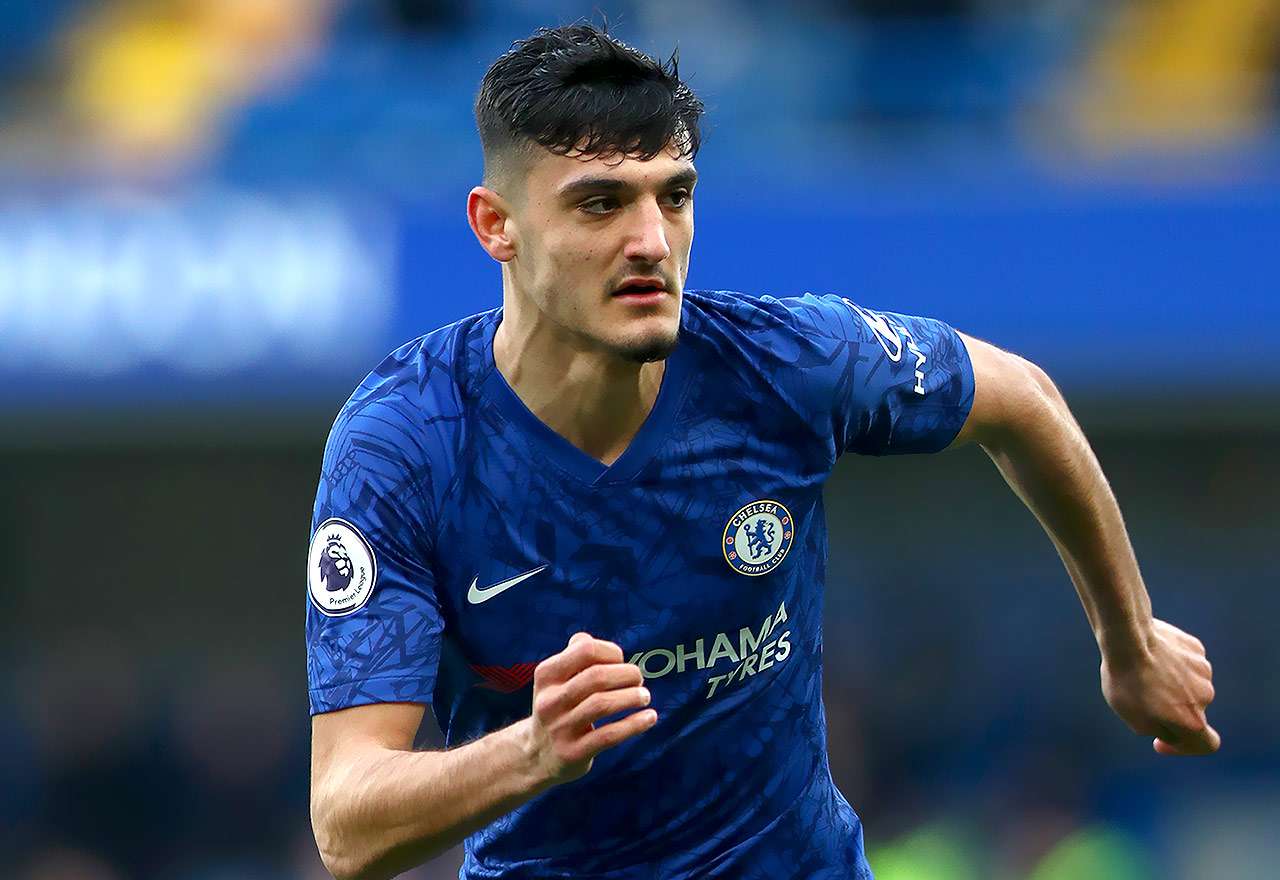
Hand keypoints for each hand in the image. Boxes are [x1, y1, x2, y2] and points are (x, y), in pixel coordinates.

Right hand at [523, 632, 656, 785]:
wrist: (538, 754)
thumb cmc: (560, 706)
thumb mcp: (557, 679)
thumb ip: (576, 655)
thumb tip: (592, 642)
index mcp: (547, 674)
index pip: (586, 650)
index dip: (611, 652)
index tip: (621, 662)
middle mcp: (550, 700)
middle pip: (596, 676)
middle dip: (626, 674)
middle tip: (639, 679)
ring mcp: (560, 728)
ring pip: (602, 705)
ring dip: (631, 697)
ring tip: (644, 697)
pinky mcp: (573, 753)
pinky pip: (609, 735)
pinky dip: (634, 724)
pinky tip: (650, 718)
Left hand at [1101, 618, 1218, 755]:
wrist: (1128, 638)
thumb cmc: (1127, 682)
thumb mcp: (1134, 720)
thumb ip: (1160, 732)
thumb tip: (1172, 730)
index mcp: (1192, 721)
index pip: (1207, 744)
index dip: (1185, 747)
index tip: (1161, 739)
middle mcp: (1205, 697)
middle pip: (1192, 712)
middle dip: (1171, 710)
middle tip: (1142, 696)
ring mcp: (1203, 671)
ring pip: (1188, 685)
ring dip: (1171, 685)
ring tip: (1143, 673)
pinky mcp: (1196, 649)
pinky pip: (1185, 663)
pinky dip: (1171, 664)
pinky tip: (1150, 655)